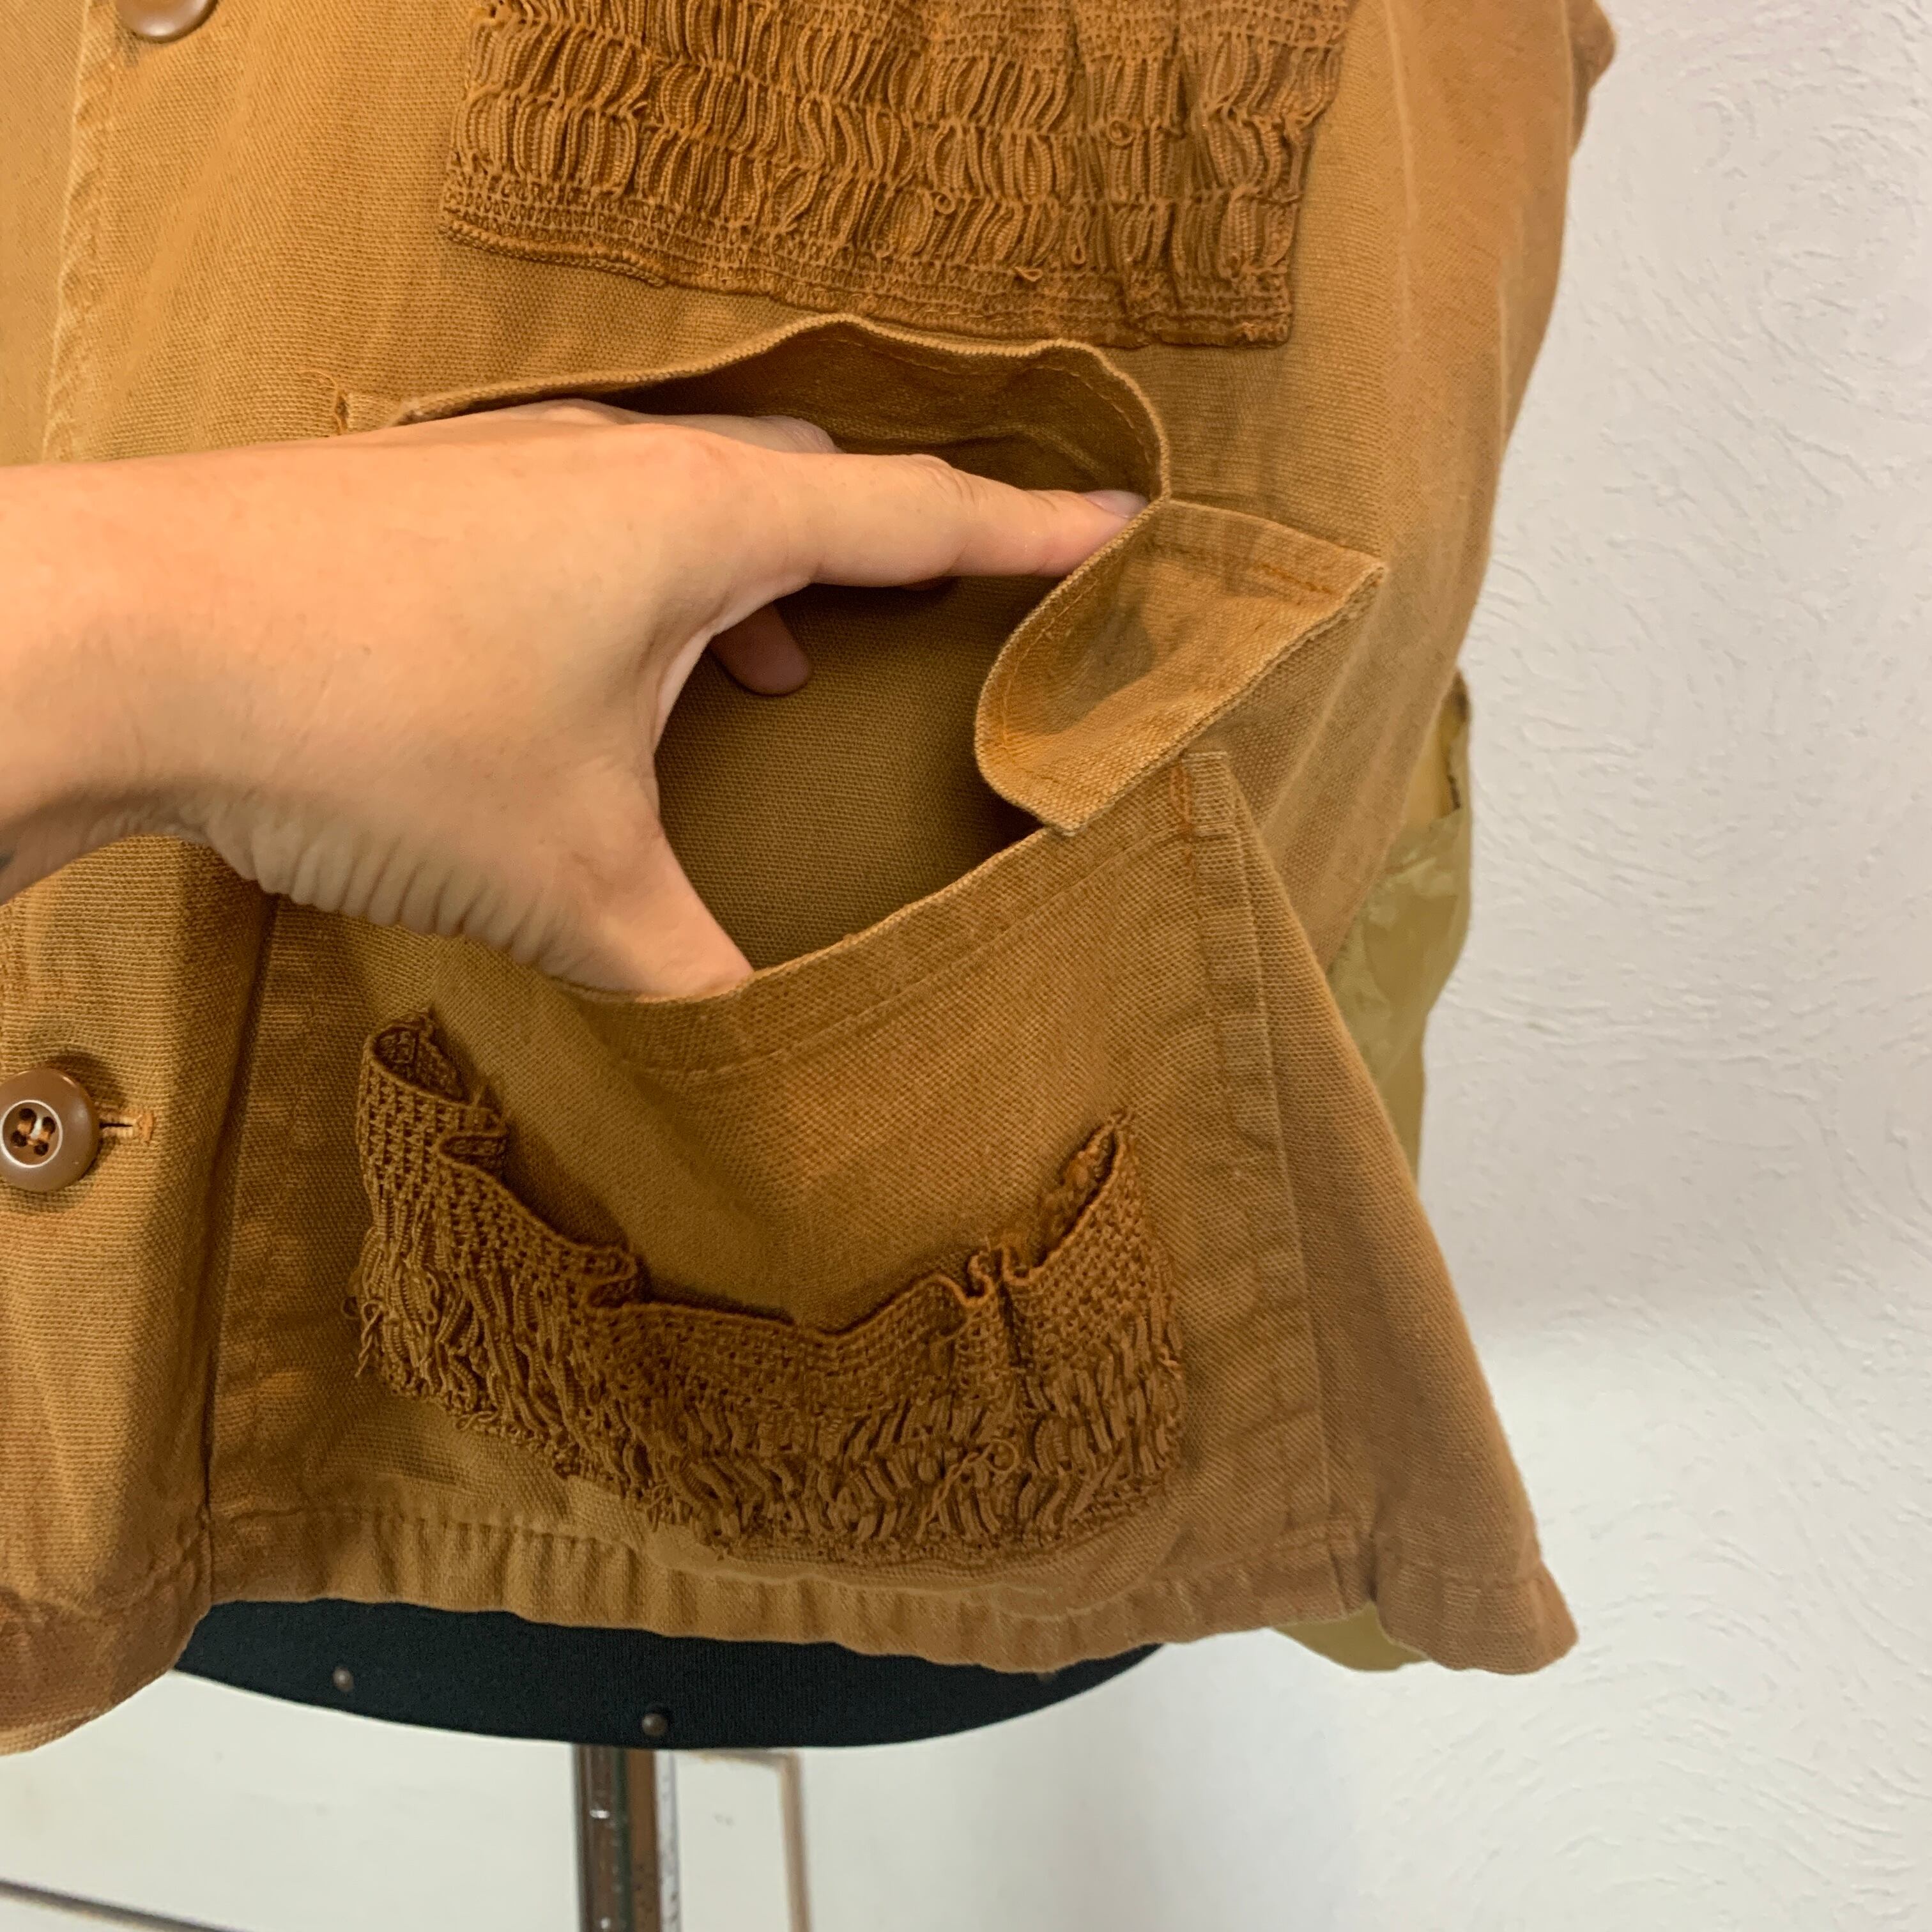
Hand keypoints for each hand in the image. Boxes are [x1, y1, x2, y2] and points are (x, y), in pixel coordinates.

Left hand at [0, 404, 1142, 997]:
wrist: (118, 634)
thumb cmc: (370, 720)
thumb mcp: (567, 877)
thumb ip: (686, 971)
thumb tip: (758, 1061)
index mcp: (699, 526)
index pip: (916, 518)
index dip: (1031, 536)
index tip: (1124, 534)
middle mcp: (620, 467)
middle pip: (812, 490)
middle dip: (898, 549)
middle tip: (957, 605)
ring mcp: (519, 467)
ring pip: (692, 502)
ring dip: (758, 580)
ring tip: (789, 669)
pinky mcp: (434, 494)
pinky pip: (597, 522)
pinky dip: (651, 589)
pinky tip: (618, 674)